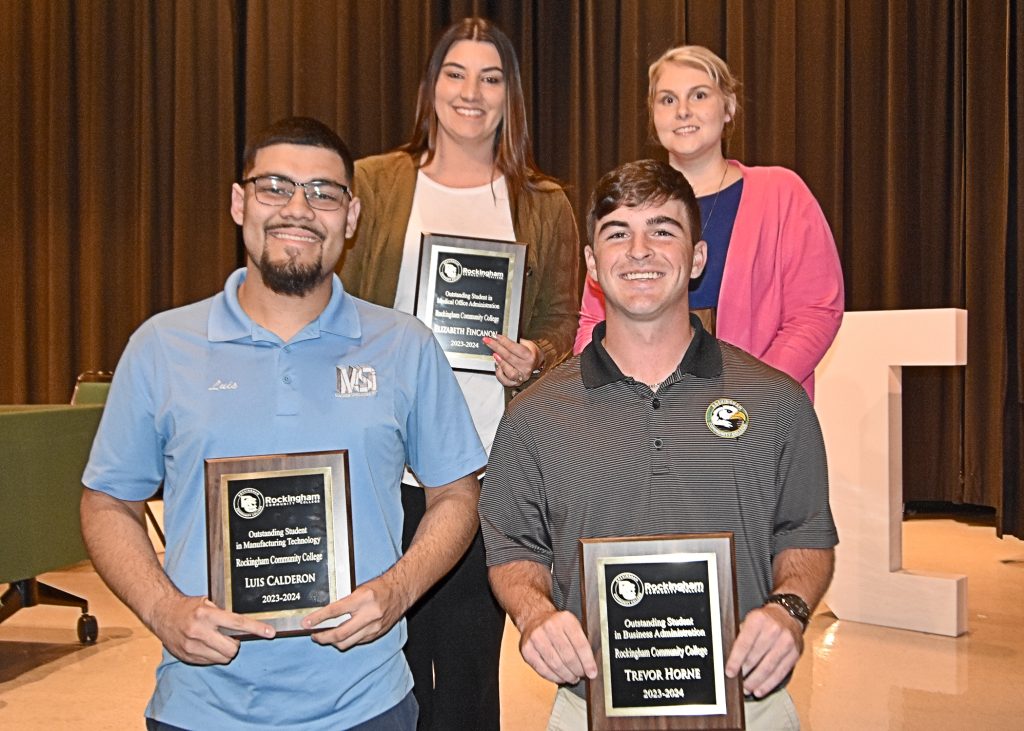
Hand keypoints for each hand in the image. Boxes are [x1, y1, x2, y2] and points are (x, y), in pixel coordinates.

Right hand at [150, 595, 274, 664]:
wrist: (162, 613)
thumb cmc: (188, 606)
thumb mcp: (208, 602)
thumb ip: (224, 612)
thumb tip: (247, 623)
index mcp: (207, 614)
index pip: (238, 623)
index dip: (256, 628)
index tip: (270, 632)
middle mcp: (199, 631)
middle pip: (232, 648)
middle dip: (236, 645)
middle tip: (231, 638)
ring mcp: (192, 646)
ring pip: (222, 658)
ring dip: (225, 652)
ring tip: (217, 640)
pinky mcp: (187, 656)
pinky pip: (210, 662)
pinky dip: (213, 656)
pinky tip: (207, 645)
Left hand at [302, 572, 408, 650]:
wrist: (401, 591)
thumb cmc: (380, 587)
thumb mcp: (360, 589)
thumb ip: (345, 601)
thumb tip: (325, 613)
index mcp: (363, 599)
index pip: (335, 612)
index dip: (318, 619)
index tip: (306, 623)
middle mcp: (369, 615)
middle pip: (340, 634)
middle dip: (323, 637)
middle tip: (313, 635)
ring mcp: (374, 627)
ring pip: (347, 642)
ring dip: (333, 642)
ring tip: (325, 637)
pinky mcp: (376, 634)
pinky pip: (356, 642)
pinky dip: (346, 640)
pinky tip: (341, 636)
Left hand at [484, 335, 541, 386]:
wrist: (537, 362)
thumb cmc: (530, 352)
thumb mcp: (527, 343)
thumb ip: (515, 341)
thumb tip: (500, 338)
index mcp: (530, 356)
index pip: (515, 348)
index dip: (504, 342)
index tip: (496, 336)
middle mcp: (526, 367)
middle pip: (509, 357)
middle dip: (496, 347)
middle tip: (488, 341)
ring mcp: (521, 376)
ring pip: (508, 371)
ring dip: (500, 362)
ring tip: (494, 354)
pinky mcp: (516, 383)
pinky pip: (505, 381)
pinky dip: (499, 374)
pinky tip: (497, 366)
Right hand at [518, 609, 596, 684]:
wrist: (534, 617)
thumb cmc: (557, 624)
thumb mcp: (572, 624)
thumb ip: (582, 642)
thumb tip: (591, 665)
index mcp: (565, 620)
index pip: (580, 645)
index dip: (587, 662)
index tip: (592, 673)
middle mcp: (550, 627)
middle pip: (568, 656)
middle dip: (577, 671)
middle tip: (581, 675)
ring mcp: (536, 638)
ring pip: (555, 665)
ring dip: (566, 676)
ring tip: (571, 678)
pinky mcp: (527, 649)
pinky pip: (542, 669)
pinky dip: (553, 677)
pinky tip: (559, 677)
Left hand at [725, 604, 802, 696]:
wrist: (788, 615)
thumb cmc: (764, 620)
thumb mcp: (749, 620)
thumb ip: (739, 636)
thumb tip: (728, 657)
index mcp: (758, 619)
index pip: (744, 643)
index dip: (735, 660)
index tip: (730, 672)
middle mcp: (774, 629)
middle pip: (756, 657)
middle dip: (744, 673)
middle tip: (737, 683)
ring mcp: (786, 642)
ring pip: (768, 667)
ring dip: (756, 681)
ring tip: (747, 689)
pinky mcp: (795, 653)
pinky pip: (780, 672)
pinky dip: (769, 684)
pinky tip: (760, 690)